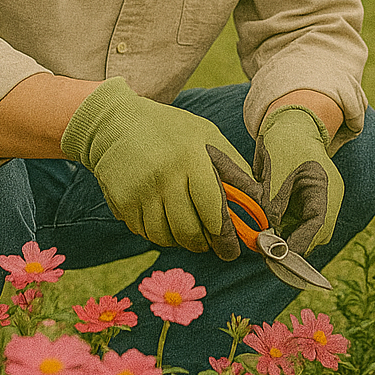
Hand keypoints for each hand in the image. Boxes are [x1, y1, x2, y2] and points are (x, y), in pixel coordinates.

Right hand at [61, 76, 258, 257]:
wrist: (115, 123)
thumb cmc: (170, 130)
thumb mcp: (207, 136)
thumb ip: (234, 168)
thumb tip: (259, 200)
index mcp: (191, 158)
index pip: (213, 211)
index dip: (226, 236)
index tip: (233, 250)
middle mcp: (165, 177)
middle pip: (190, 231)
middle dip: (205, 244)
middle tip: (211, 243)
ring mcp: (140, 192)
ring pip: (167, 238)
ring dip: (182, 240)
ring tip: (188, 226)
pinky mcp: (122, 203)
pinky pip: (146, 233)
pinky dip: (160, 233)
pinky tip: (164, 217)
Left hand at [254, 106, 343, 254]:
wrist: (289, 124)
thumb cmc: (284, 142)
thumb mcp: (276, 172)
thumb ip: (273, 204)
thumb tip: (270, 236)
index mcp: (326, 191)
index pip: (316, 228)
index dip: (296, 245)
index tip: (273, 257)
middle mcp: (326, 202)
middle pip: (311, 237)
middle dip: (288, 245)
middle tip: (262, 250)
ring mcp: (317, 204)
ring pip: (301, 235)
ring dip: (282, 239)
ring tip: (260, 239)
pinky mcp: (305, 206)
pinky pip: (294, 226)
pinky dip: (279, 230)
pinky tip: (264, 229)